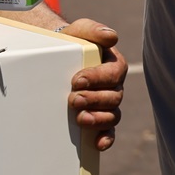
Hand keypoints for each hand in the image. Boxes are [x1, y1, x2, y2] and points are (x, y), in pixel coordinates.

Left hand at [60, 18, 126, 150]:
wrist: (59, 56)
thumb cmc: (73, 42)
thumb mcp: (81, 30)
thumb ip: (94, 30)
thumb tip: (111, 37)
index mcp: (114, 65)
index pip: (112, 74)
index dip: (96, 78)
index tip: (77, 80)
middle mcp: (114, 86)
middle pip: (112, 97)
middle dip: (93, 99)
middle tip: (73, 99)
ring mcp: (108, 104)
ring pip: (112, 116)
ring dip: (98, 119)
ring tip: (80, 118)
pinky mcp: (99, 117)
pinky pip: (109, 132)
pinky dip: (106, 138)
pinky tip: (97, 144)